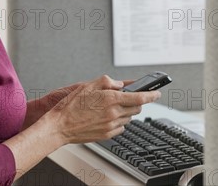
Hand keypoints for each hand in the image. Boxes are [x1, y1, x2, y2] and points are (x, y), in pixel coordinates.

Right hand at [45, 75, 160, 143]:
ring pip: (129, 118)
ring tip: (110, 107)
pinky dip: (118, 121)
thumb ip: (108, 82)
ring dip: (125, 111)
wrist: (60, 126)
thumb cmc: (71, 105)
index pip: (140, 97)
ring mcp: (111, 126)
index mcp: (111, 99)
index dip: (152, 95)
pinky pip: (121, 127)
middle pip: (137, 108)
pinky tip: (106, 117)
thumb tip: (121, 84)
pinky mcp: (107, 135)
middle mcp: (114, 113)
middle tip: (126, 97)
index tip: (157, 93)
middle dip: (135, 102)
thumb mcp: (89, 85)